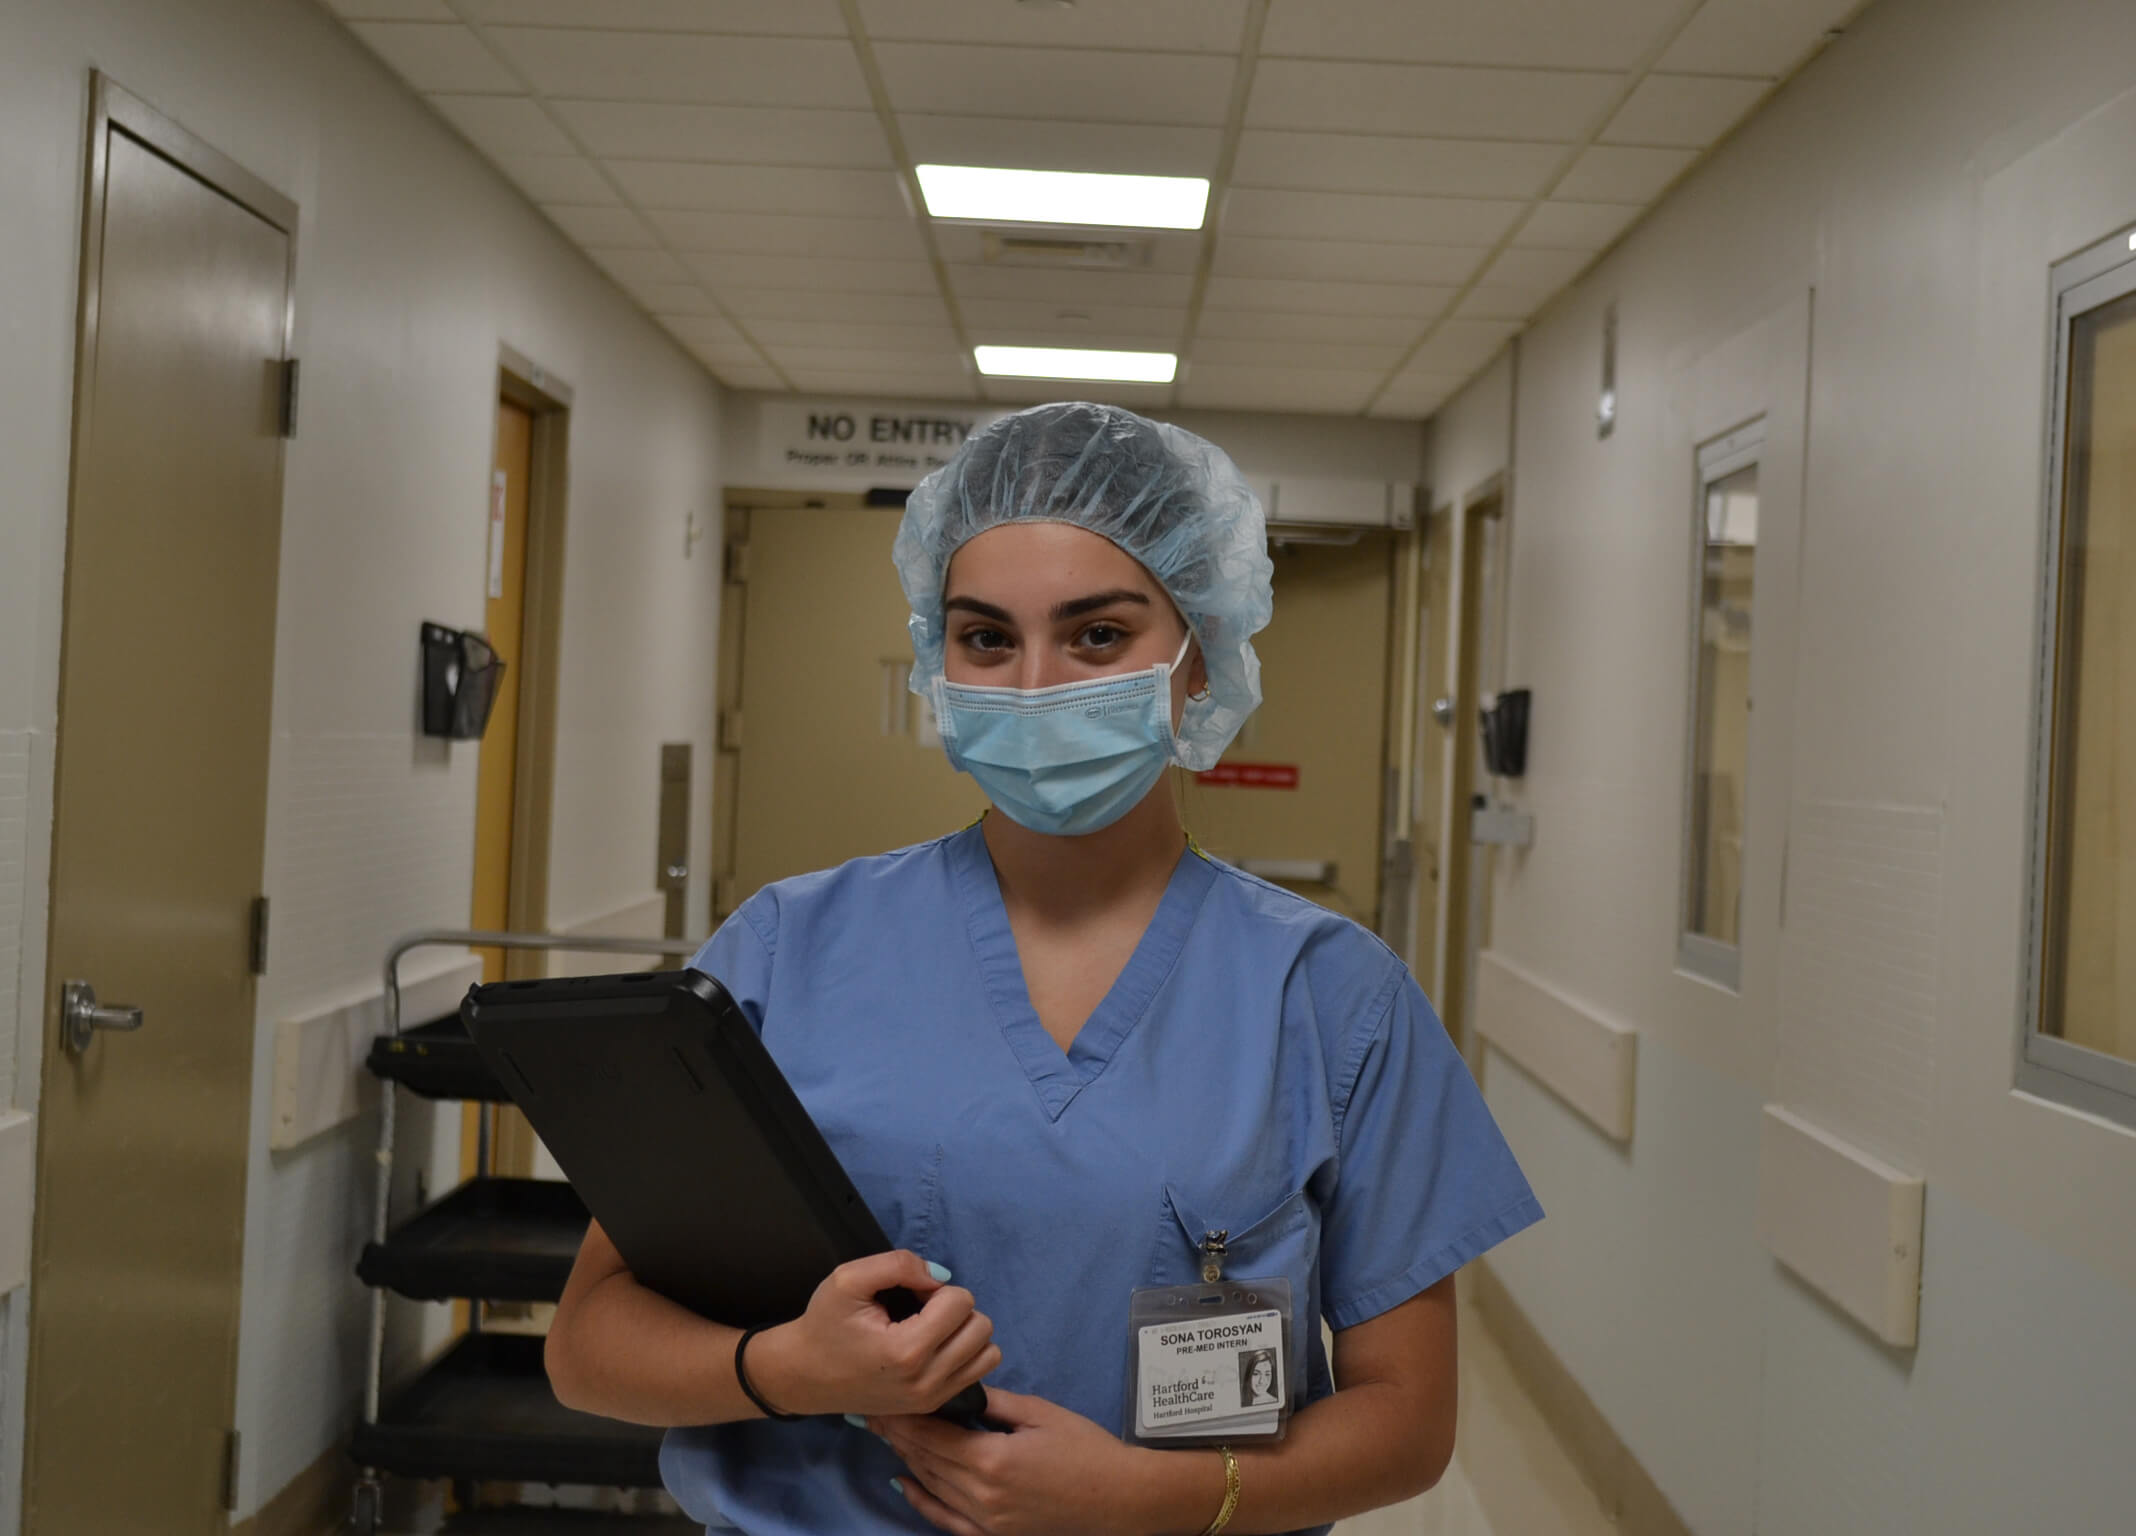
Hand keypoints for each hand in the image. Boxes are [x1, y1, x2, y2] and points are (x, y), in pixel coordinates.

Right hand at [747, 1251, 999, 1418]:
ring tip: (930, 1329)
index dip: (935, 1288)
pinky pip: (977, 1372)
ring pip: (988, 1353)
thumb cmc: (824, 1325)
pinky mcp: (933, 1406)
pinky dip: (964, 1354)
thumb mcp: (849, 1278)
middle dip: (955, 1309)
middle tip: (921, 1311)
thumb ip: (899, 1265)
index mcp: (907, 1351)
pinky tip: (932, 1348)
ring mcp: (932, 1399)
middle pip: (981, 1327)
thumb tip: (940, 1277)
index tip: (908, 1297)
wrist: (803, 1376)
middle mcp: (927, 1381)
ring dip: (964, 1332)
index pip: (961, 1302)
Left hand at [873, 1388, 1164, 1535]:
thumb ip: (994, 1403)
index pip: (932, 1435)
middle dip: (898, 1434)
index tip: (885, 1397)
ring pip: (932, 1485)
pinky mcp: (993, 1534)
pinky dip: (922, 1501)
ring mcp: (985, 1521)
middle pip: (926, 1460)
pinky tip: (903, 1483)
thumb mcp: (1039, 1413)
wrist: (1118, 1497)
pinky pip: (946, 1519)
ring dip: (906, 1459)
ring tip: (884, 1434)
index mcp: (991, 1460)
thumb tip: (960, 1388)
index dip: (905, 1416)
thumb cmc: (1085, 1449)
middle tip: (873, 1409)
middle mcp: (980, 1495)